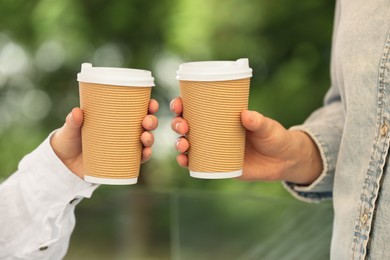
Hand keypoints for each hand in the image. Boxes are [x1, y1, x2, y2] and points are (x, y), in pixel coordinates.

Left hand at [50, 99, 158, 178]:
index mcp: (117, 118)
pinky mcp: (122, 162)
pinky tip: (146, 153)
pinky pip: (138, 160)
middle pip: (145, 125)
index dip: (149, 106)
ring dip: (150, 138)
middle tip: (147, 121)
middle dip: (152, 122)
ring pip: (145, 141)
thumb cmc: (69, 138)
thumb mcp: (70, 128)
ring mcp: (124, 147)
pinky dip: (145, 156)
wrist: (63, 162)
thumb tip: (77, 112)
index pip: (137, 109)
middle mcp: (125, 132)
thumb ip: (73, 121)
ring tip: (145, 138)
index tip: (151, 103)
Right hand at [170, 97, 321, 183]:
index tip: (179, 103)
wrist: (284, 161)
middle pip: (186, 126)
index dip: (182, 105)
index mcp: (221, 117)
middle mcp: (212, 132)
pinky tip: (184, 161)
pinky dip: (187, 162)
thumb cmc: (274, 137)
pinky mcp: (217, 165)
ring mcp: (213, 149)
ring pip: (188, 144)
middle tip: (183, 126)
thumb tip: (246, 115)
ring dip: (179, 144)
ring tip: (184, 145)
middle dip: (177, 124)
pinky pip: (197, 164)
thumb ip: (258, 121)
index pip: (196, 108)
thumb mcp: (268, 127)